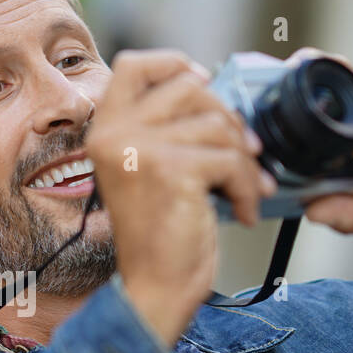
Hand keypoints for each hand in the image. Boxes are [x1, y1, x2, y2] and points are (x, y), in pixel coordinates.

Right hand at [86, 49, 276, 345]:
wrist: (155, 288)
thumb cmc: (159, 236)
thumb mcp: (150, 169)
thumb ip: (165, 129)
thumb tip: (214, 91)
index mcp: (104, 131)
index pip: (134, 64)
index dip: (175, 64)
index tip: (205, 84)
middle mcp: (114, 134)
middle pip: (189, 88)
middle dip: (228, 120)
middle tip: (245, 154)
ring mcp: (140, 150)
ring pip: (218, 126)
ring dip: (244, 162)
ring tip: (246, 191)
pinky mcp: (170, 171)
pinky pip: (230, 159)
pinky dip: (248, 188)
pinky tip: (244, 212)